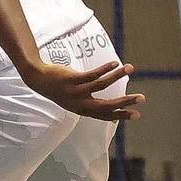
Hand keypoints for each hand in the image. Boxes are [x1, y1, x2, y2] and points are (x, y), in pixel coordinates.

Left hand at [20, 59, 142, 120]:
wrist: (38, 80)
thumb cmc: (60, 91)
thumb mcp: (76, 103)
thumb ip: (92, 108)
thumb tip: (112, 117)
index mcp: (82, 110)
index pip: (105, 115)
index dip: (121, 115)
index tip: (137, 114)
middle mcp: (80, 103)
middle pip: (106, 105)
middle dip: (125, 101)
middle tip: (142, 98)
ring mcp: (75, 91)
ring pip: (101, 85)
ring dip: (117, 76)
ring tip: (130, 68)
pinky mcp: (72, 79)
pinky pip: (91, 74)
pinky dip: (105, 69)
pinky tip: (115, 64)